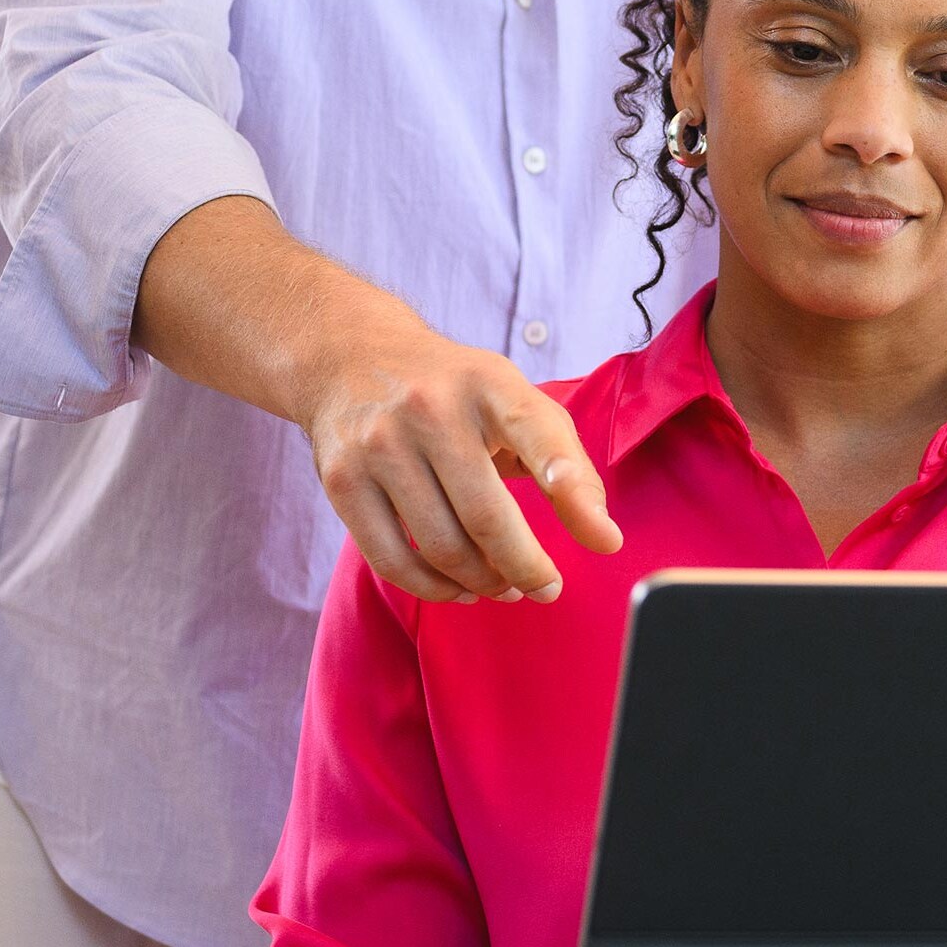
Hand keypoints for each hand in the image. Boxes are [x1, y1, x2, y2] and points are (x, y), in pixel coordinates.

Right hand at [135, 199, 621, 604]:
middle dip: (526, 568)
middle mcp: (431, 408)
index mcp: (488, 383)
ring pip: (441, 547)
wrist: (350, 357)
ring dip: (482, 583)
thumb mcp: (513, 401)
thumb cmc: (454, 392)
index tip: (603, 539)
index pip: (537, 432)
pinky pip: (391, 560)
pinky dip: (433, 588)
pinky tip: (458, 589)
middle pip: (487, 517)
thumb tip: (605, 539)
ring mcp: (380, 444)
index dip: (570, 485)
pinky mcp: (341, 479)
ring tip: (503, 586)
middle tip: (546, 588)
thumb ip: (566, 463)